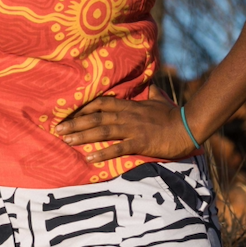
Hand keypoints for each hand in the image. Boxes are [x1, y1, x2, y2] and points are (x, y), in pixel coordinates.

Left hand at [54, 85, 198, 164]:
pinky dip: (102, 153)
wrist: (188, 127)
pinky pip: (118, 148)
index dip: (83, 108)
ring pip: (102, 131)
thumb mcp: (159, 101)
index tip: (69, 113)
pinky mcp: (139, 143)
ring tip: (66, 141)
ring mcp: (132, 129)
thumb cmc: (173, 115)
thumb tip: (150, 88)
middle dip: (75, 123)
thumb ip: (150, 94)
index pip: (100, 103)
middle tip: (58, 129)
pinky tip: (89, 158)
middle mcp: (126, 116)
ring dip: (82, 136)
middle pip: (95, 117)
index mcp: (128, 106)